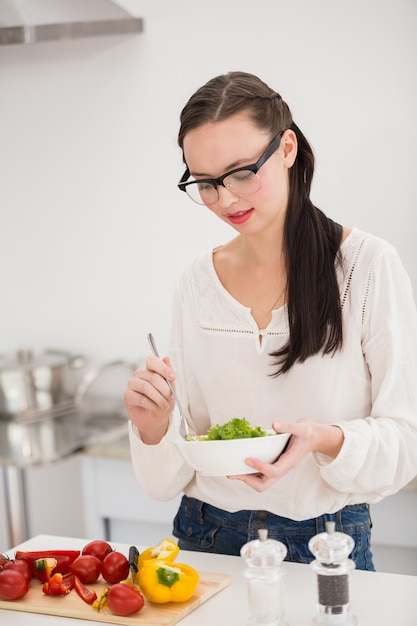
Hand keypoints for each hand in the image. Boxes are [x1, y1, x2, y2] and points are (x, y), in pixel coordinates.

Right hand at [124, 355, 176, 443]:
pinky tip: (155, 408)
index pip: (152, 360)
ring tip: (165, 405)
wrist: (156, 419)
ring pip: (146, 387)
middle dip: (165, 389)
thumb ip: (169, 375)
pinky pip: (141, 399)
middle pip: (153, 377)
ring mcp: (132, 384)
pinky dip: (152, 405)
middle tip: (170, 397)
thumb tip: (166, 358)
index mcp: (150, 369)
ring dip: (159, 398)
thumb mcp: (171, 389)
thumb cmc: (163, 402)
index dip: (163, 368)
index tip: (173, 377)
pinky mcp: (128, 395)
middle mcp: (139, 374)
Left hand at [228, 419, 343, 491]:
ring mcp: (277, 468)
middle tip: (232, 472)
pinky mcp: (274, 465)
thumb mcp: (302, 427)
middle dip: (247, 480)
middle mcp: (282, 469)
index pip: (273, 471)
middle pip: (263, 484)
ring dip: (246, 479)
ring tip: (231, 471)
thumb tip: (275, 424)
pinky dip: (248, 472)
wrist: (315, 438)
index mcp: (289, 462)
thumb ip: (289, 426)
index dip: (259, 467)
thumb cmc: (308, 433)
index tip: (247, 459)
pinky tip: (239, 464)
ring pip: (260, 482)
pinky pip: (260, 475)